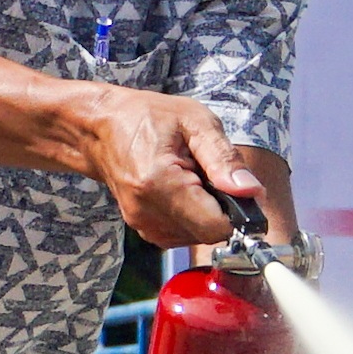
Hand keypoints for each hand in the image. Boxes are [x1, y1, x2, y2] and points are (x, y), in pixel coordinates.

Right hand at [80, 90, 271, 249]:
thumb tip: (252, 192)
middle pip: (209, 234)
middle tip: (211, 176)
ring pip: (198, 237)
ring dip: (206, 213)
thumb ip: (224, 158)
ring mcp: (142, 224)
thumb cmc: (148, 116)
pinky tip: (184, 191)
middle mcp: (147, 212)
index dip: (239, 212)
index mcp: (160, 184)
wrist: (101, 127)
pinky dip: (192, 217)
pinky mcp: (143, 229)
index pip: (216, 226)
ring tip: (194, 179)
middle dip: (222, 210)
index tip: (240, 190)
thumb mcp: (195, 121)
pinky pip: (183, 234)